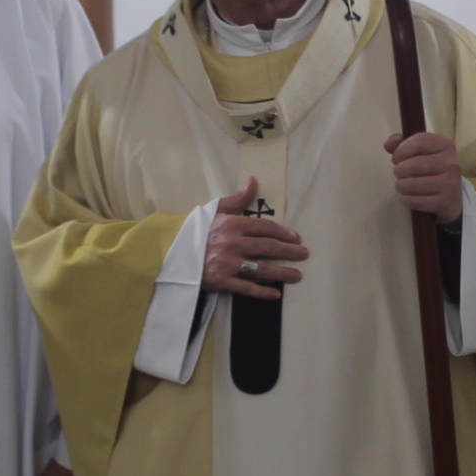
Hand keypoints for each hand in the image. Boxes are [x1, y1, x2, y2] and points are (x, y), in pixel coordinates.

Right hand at [203, 177, 306, 300]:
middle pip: (268, 247)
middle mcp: (232, 243)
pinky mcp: (220, 281)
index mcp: (232, 224)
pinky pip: (246, 288)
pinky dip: (262, 292)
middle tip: (304, 255)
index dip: (283, 233)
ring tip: (297, 275)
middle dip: (289, 251)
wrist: (171, 251)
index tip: (296, 238)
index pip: (265, 227)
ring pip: (261, 269)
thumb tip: (254, 181)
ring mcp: (227, 263)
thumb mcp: (217, 209)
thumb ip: (238, 198)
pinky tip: (276, 294)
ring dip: (282, 272)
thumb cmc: (197, 229)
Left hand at [385, 130, 461, 220]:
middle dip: (399, 170)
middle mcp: (451, 163)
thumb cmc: (432, 170)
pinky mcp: (444, 203)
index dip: (401, 150)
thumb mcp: (422, 151)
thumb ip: (402, 143)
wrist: (452, 198)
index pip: (419, 141)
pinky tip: (409, 197)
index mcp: (446, 145)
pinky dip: (407, 200)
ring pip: (413, 184)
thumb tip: (388, 145)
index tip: (396, 158)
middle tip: (399, 174)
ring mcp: (449, 184)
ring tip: (402, 185)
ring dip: (401, 186)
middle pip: (413, 164)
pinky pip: (416, 201)